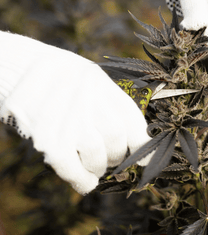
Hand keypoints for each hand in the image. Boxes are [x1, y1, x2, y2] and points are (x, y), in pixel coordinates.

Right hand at [0, 31, 150, 194]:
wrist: (16, 69)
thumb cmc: (58, 78)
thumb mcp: (88, 78)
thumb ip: (110, 103)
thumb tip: (136, 139)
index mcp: (100, 83)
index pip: (131, 119)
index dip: (143, 143)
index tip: (146, 159)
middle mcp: (87, 99)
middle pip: (116, 138)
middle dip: (117, 155)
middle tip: (111, 158)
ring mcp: (67, 119)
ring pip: (97, 154)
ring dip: (99, 167)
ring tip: (95, 166)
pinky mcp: (46, 137)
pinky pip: (71, 167)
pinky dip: (81, 180)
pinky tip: (86, 183)